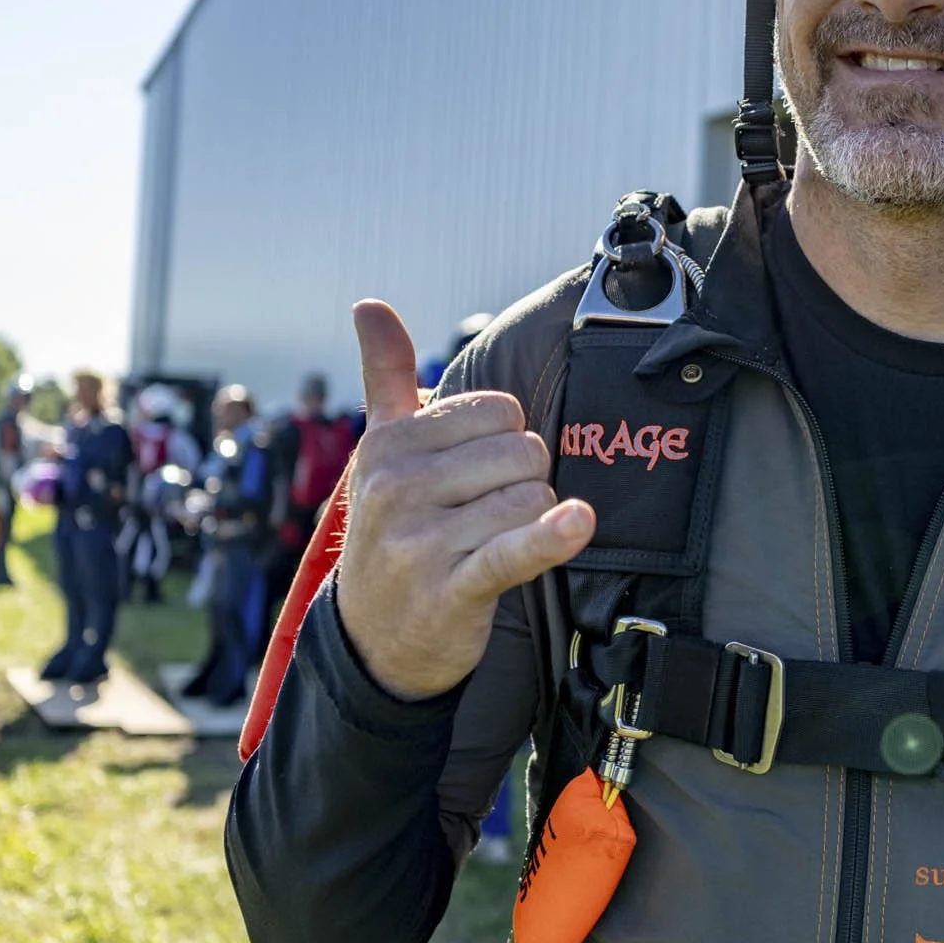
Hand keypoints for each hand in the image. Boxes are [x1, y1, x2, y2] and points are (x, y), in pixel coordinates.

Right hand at [332, 300, 592, 700]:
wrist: (374, 639)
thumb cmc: (393, 529)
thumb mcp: (382, 451)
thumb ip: (385, 375)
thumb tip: (368, 302)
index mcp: (389, 444)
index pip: (498, 410)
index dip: (504, 442)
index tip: (473, 476)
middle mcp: (399, 486)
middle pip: (522, 451)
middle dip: (522, 483)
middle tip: (484, 517)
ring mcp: (422, 540)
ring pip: (531, 498)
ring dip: (530, 523)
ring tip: (488, 546)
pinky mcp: (451, 589)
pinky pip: (516, 550)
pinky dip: (550, 537)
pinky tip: (576, 523)